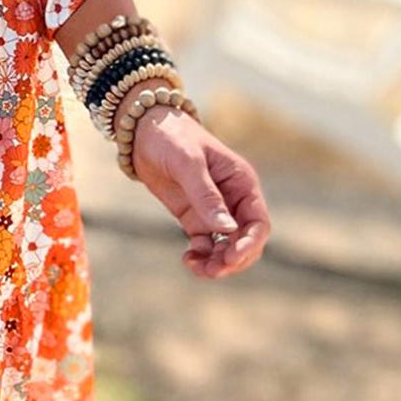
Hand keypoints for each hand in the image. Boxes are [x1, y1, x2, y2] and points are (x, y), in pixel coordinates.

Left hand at [128, 103, 270, 279]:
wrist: (142, 130)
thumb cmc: (171, 136)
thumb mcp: (189, 163)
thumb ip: (206, 196)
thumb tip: (226, 229)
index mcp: (242, 183)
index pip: (258, 222)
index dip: (249, 244)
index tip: (231, 258)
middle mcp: (233, 199)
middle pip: (246, 240)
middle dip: (234, 259)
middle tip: (212, 270)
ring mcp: (214, 210)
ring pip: (226, 246)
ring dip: (217, 262)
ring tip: (197, 268)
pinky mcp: (194, 217)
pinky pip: (205, 244)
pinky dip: (201, 256)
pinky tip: (188, 259)